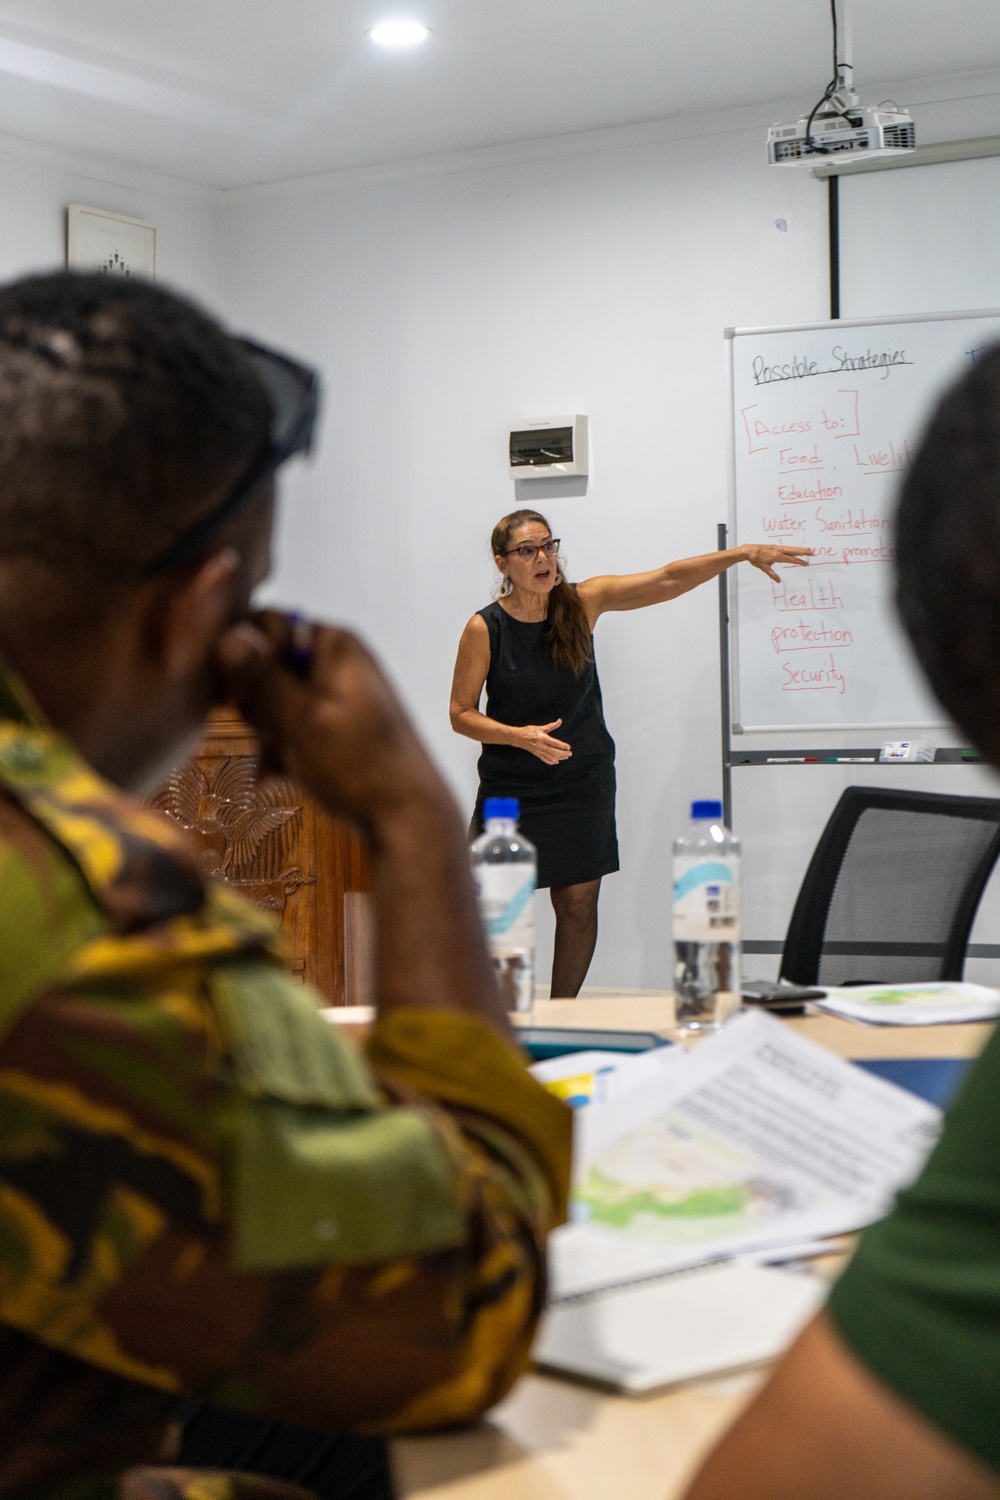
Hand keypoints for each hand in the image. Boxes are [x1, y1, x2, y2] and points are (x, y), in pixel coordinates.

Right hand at [215, 611, 450, 834]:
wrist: (406, 816)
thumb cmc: (358, 765)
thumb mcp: (301, 719)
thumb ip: (264, 677)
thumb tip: (230, 635)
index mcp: (335, 644)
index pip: (265, 624)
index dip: (242, 659)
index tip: (236, 698)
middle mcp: (338, 659)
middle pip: (267, 664)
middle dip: (256, 703)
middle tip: (267, 733)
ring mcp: (339, 692)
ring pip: (275, 699)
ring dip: (266, 733)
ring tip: (275, 763)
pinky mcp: (338, 722)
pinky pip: (295, 724)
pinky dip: (283, 747)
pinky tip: (275, 777)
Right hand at [517, 720, 571, 765]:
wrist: (517, 737)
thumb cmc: (529, 731)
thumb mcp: (540, 727)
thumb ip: (551, 726)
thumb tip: (560, 720)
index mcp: (542, 737)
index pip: (554, 743)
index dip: (562, 746)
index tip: (568, 747)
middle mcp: (540, 745)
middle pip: (554, 751)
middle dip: (563, 753)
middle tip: (570, 754)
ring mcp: (538, 751)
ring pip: (550, 756)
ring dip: (559, 758)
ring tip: (566, 757)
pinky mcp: (536, 754)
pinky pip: (545, 759)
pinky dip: (551, 761)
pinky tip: (556, 762)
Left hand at [740, 543, 812, 581]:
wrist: (749, 550)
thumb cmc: (756, 559)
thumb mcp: (764, 568)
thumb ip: (772, 574)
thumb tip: (779, 581)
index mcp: (777, 556)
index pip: (790, 559)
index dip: (799, 561)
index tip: (806, 563)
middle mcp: (778, 550)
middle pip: (793, 551)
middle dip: (803, 552)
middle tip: (812, 552)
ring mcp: (777, 548)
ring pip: (791, 548)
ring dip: (800, 549)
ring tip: (808, 550)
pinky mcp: (775, 546)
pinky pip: (786, 547)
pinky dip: (793, 548)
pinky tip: (796, 549)